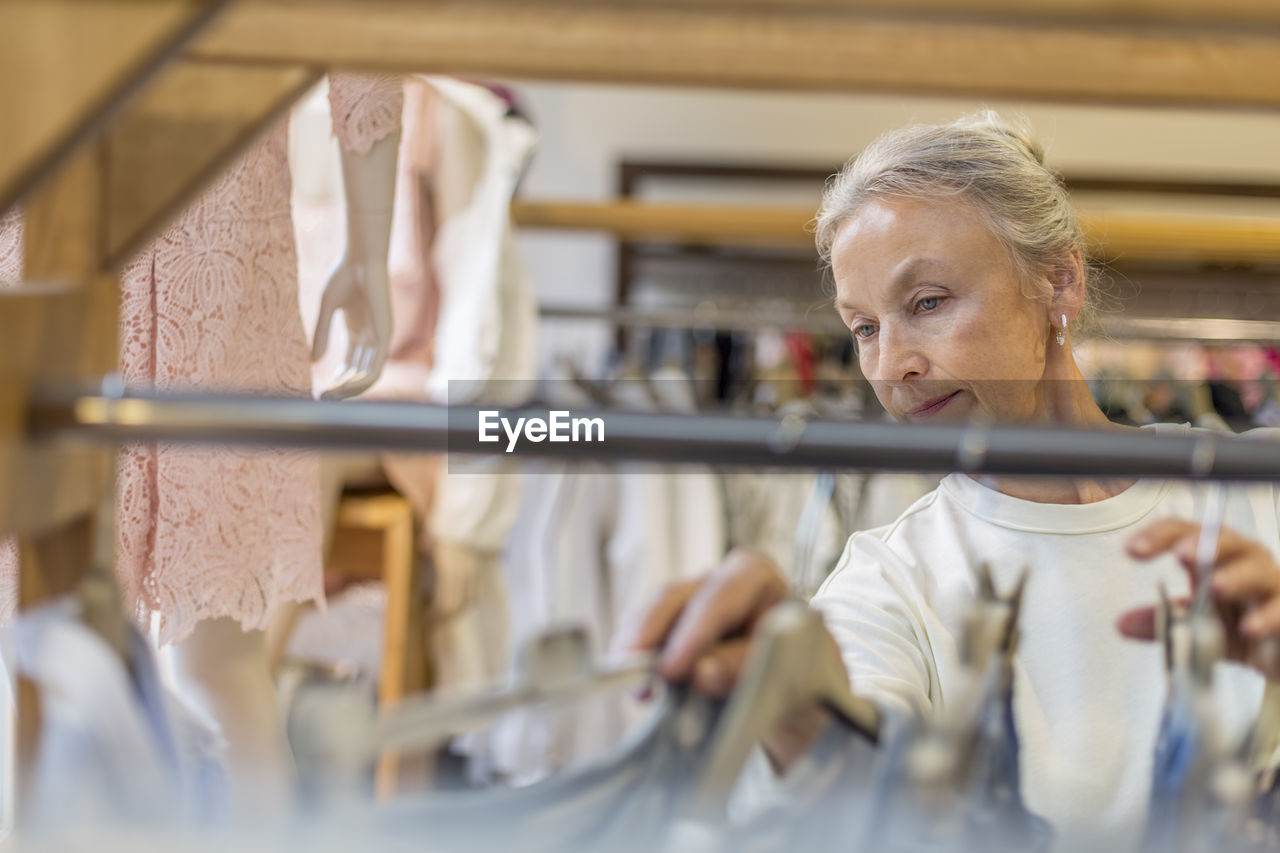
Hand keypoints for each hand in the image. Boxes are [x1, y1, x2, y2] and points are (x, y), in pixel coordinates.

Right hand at [312, 255, 390, 400]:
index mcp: (358, 332)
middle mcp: (370, 338)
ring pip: (367, 375)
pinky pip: (375, 367)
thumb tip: (313, 362)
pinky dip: (361, 381)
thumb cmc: (344, 276)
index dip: (336, 380)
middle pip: (358, 373)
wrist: (361, 259)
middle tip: (323, 400)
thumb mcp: (327, 309)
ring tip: (331, 396)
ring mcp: (379, 338)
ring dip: (350, 390)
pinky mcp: (384, 335)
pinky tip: (343, 387)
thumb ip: (321, 334)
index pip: (349, 366)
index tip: (320, 392)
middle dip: (341, 389)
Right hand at [618, 548, 833, 770]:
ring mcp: (692, 602)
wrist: (798, 697)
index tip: (673, 669)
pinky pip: (645, 632)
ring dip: (636, 647)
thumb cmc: (800, 678)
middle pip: (676, 598)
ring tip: (630, 684)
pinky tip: (631, 682)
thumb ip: (746, 669)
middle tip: (633, 673)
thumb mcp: (788, 676)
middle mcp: (720, 582)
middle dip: (651, 634)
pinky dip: (634, 657)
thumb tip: (702, 672)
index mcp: (759, 579)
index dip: (693, 633)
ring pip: (654, 613)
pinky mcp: (672, 627)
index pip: (721, 597)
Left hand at [1119, 518, 1279, 678]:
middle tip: (1182, 555)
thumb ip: (1163, 621)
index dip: (1160, 535)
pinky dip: (1267, 618)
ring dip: (1236, 577)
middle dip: (1203, 545)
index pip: (1185, 534)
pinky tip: (1249, 627)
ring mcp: (1270, 585)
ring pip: (1257, 570)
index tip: (1133, 550)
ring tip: (1216, 587)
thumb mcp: (1196, 624)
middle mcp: (1242, 563)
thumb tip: (1122, 623)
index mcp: (1212, 558)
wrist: (1276, 650)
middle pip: (1224, 540)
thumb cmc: (1237, 624)